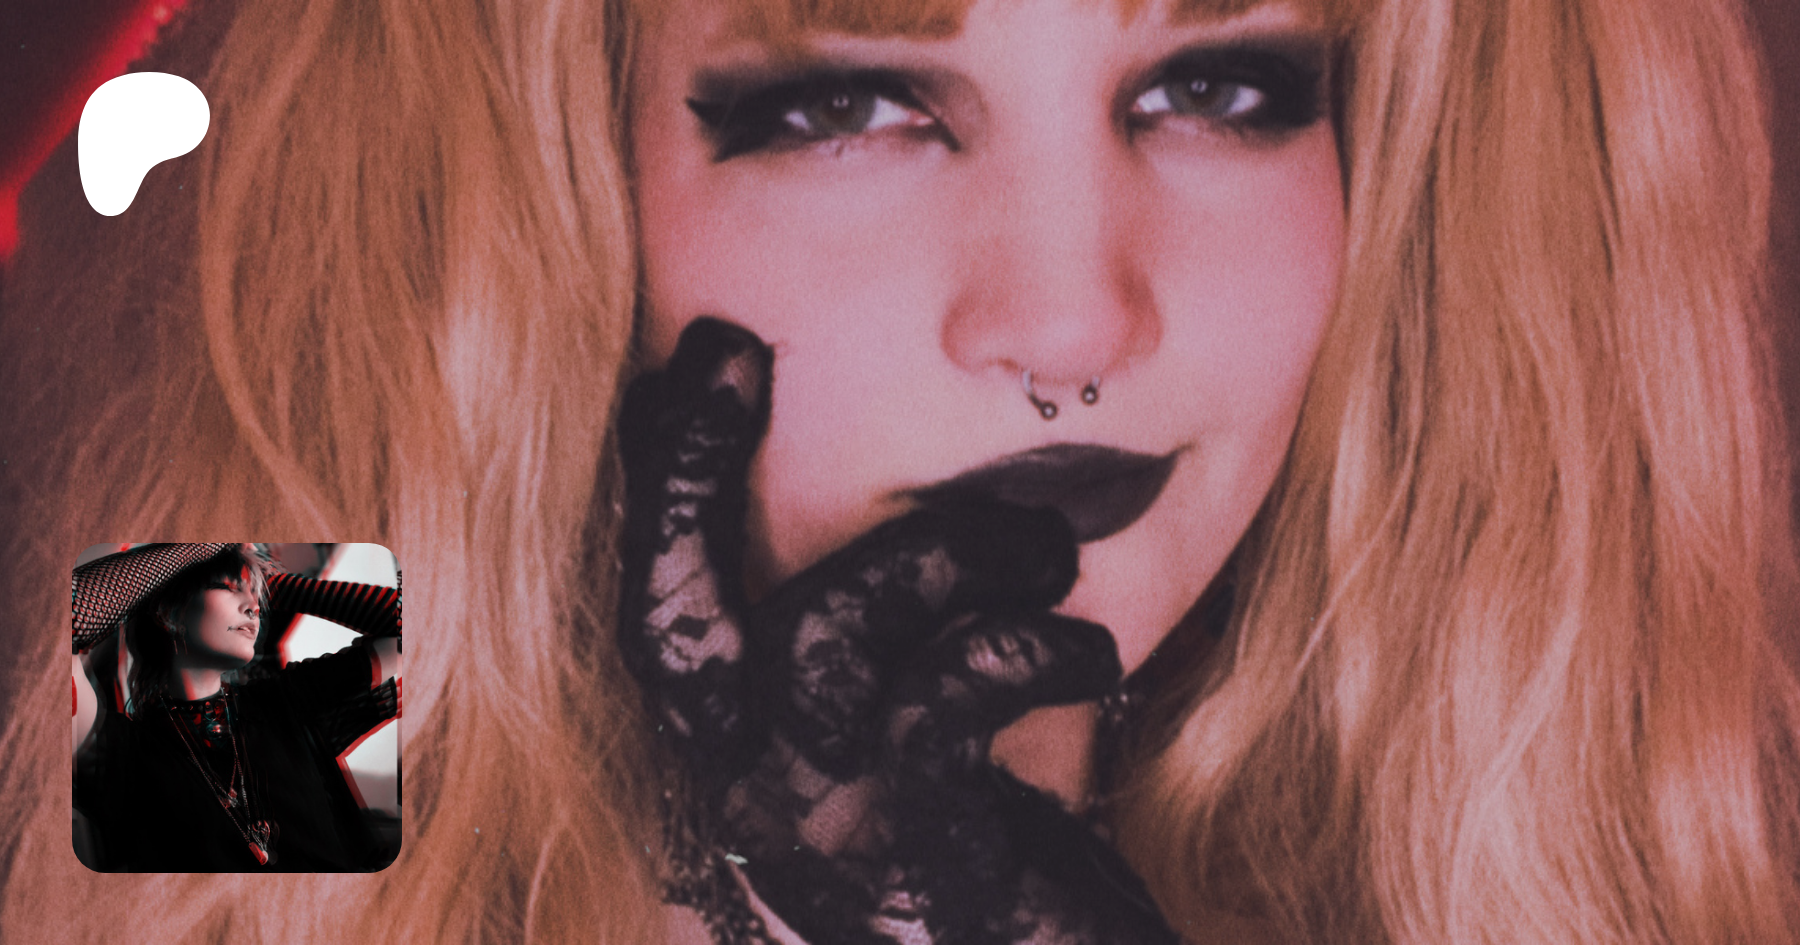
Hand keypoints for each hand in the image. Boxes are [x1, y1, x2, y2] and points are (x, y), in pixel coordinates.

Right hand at [618, 317, 1181, 944]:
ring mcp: (816, 831)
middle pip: (671, 615)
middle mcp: (745, 800)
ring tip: (1048, 551)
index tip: (704, 363)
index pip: (657, 615)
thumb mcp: (916, 747)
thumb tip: (893, 500)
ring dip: (950, 554)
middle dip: (689, 472)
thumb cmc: (998, 862)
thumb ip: (876, 651)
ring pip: (824, 633)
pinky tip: (1088, 651)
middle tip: (735, 352)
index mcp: (739, 766)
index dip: (659, 484)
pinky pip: (941, 695)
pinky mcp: (909, 850)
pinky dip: (1024, 641)